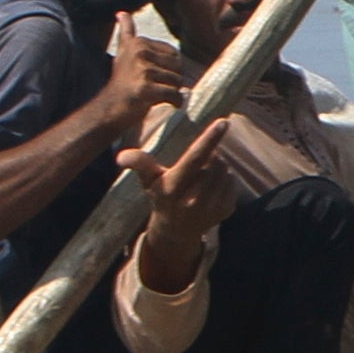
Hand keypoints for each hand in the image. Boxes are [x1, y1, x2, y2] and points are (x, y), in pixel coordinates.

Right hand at [96, 14, 186, 142]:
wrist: (109, 109)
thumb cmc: (122, 82)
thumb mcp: (123, 53)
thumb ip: (126, 33)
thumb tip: (122, 13)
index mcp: (138, 43)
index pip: (174, 54)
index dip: (169, 68)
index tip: (151, 76)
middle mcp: (139, 53)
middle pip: (178, 67)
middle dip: (171, 80)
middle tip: (154, 88)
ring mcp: (142, 70)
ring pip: (177, 81)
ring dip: (171, 92)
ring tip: (154, 95)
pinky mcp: (145, 88)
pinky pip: (174, 95)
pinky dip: (175, 102)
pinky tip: (166, 104)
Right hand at [122, 114, 241, 285]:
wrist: (176, 230)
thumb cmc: (160, 195)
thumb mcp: (147, 180)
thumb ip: (139, 164)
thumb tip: (121, 157)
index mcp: (173, 188)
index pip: (194, 158)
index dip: (209, 139)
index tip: (223, 122)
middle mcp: (193, 201)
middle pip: (215, 161)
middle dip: (211, 155)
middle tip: (198, 163)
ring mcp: (212, 208)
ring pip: (226, 171)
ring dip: (218, 167)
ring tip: (202, 175)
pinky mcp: (226, 211)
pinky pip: (233, 183)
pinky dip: (226, 179)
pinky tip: (211, 187)